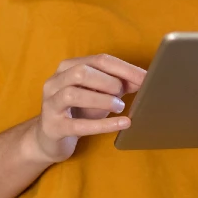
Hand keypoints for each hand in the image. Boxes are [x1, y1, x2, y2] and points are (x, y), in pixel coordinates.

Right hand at [28, 54, 145, 163]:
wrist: (50, 137)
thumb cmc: (79, 110)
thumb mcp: (99, 93)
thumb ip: (119, 84)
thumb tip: (145, 79)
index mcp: (68, 67)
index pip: (100, 60)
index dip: (125, 68)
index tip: (147, 78)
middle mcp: (55, 81)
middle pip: (82, 72)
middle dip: (108, 82)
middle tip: (123, 94)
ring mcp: (51, 104)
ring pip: (73, 94)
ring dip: (102, 99)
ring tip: (120, 107)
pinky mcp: (53, 127)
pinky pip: (77, 125)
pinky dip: (103, 125)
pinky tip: (123, 124)